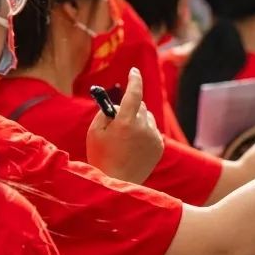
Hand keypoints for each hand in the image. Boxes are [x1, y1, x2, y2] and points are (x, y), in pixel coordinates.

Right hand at [86, 68, 164, 183]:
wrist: (116, 183)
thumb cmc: (100, 156)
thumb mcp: (94, 131)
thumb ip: (105, 112)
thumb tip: (116, 103)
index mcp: (125, 122)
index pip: (134, 93)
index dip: (135, 80)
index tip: (134, 71)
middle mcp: (143, 127)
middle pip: (141, 106)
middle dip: (130, 107)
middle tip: (119, 119)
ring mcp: (154, 137)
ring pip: (148, 118)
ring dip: (139, 120)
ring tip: (126, 137)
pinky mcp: (160, 146)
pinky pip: (152, 131)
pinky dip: (145, 132)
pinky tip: (134, 145)